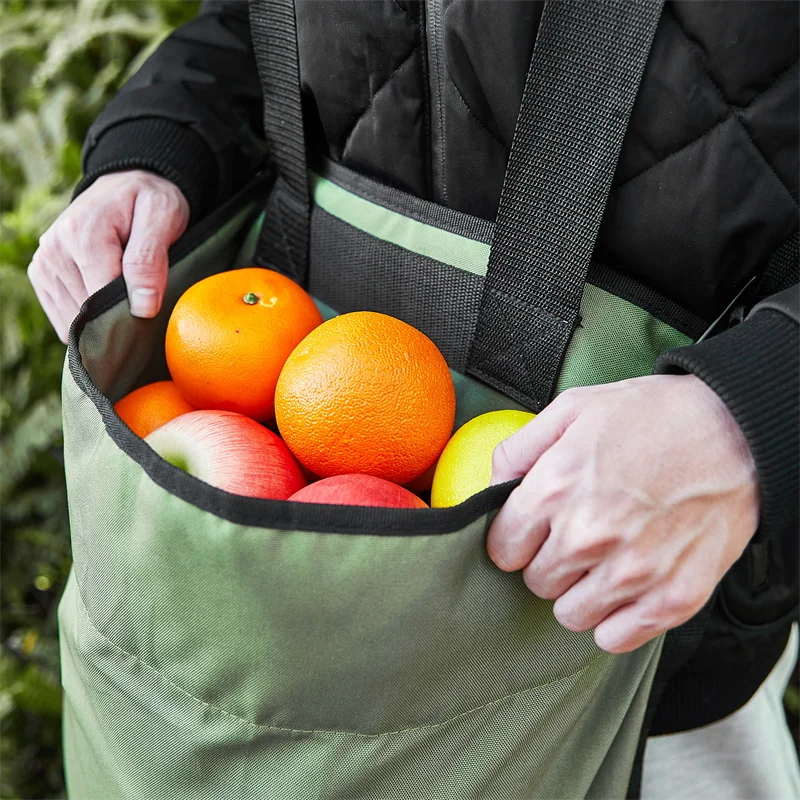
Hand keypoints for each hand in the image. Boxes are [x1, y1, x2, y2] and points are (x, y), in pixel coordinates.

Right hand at [28, 170, 189, 342]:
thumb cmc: (149, 200)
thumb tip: (142, 307)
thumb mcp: (162, 217)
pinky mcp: (42, 274)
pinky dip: (86, 319)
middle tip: (143, 298)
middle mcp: (54, 249)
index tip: (152, 306)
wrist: (127, 185)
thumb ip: (150, 260)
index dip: (131, 312)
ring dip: (101, 318)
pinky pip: (62, 317)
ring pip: (74, 319)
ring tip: (124, 293)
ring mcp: (44, 263)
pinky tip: (105, 302)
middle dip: (117, 316)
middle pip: (88, 311)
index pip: (103, 299)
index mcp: (81, 235)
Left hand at [487, 374, 759, 652]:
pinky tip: (626, 586)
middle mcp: (588, 537)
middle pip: (535, 582)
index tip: (532, 532)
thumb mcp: (572, 409)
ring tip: (603, 560)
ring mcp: (632, 573)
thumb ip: (518, 450)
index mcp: (555, 489)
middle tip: (575, 537)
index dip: (515, 540)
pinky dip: (615, 619)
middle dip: (547, 561)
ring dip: (579, 591)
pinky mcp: (672, 599)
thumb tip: (489, 488)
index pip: (502, 550)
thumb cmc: (651, 416)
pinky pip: (615, 638)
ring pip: (570, 614)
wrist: (735, 432)